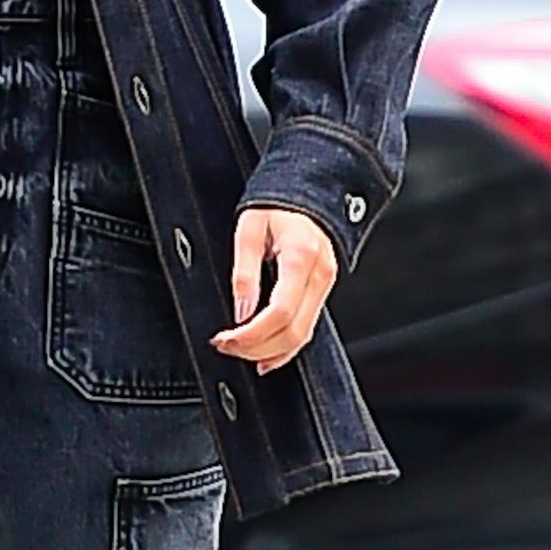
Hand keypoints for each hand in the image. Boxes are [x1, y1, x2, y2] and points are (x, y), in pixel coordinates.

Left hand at [210, 206, 337, 375]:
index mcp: (301, 256)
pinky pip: (308, 327)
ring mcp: (325, 284)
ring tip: (241, 353)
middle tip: (226, 347)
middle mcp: (319, 274)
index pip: (280, 312)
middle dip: (257, 347)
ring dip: (271, 352)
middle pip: (293, 331)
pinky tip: (267, 356)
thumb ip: (244, 273)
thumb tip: (241, 312)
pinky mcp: (322, 290)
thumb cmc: (277, 205)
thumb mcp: (248, 229)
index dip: (251, 334)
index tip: (225, 339)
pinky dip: (287, 348)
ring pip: (303, 335)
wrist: (306, 193)